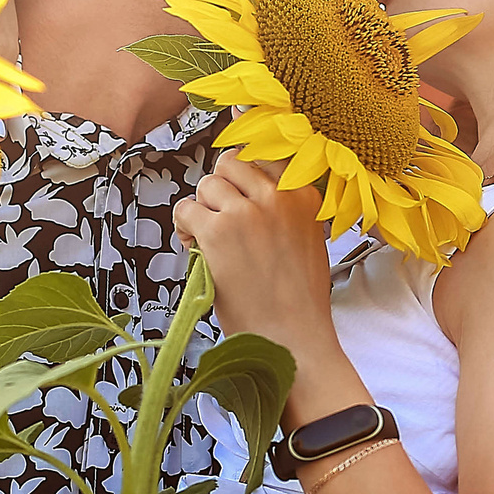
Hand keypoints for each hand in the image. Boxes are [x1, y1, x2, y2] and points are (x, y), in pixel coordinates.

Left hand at [174, 153, 339, 370]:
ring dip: (202, 208)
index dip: (243, 175)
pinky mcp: (218, 231)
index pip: (264, 156)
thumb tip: (253, 193)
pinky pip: (186, 208)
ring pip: (207, 184)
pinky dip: (184, 226)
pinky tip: (194, 247)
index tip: (236, 193)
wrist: (292, 337)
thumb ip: (288, 211)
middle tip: (219, 218)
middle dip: (221, 188)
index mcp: (304, 196)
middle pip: (232, 164)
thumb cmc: (299, 300)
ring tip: (206, 238)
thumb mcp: (309, 240)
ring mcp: (246, 212)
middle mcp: (277, 196)